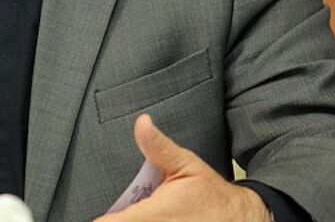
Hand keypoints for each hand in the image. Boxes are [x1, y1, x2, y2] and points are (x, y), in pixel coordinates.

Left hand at [94, 114, 270, 221]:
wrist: (240, 219)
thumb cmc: (211, 195)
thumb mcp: (185, 164)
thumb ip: (158, 147)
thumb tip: (142, 122)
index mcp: (152, 215)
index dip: (98, 219)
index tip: (94, 212)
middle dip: (112, 218)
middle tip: (116, 207)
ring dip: (125, 220)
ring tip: (127, 211)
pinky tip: (144, 217)